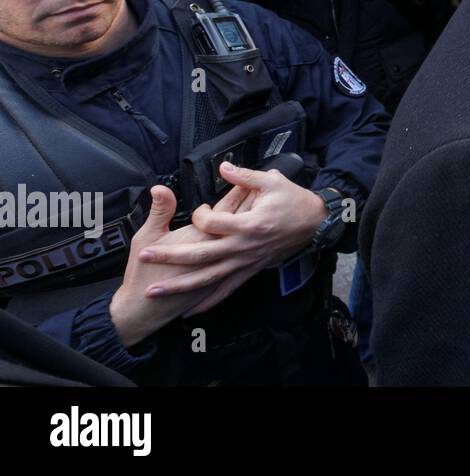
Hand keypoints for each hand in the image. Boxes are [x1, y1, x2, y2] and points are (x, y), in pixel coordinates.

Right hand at [108, 185, 248, 347]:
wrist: (141, 309)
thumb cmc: (142, 273)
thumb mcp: (146, 238)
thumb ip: (159, 211)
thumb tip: (160, 188)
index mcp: (199, 238)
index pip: (223, 210)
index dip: (233, 195)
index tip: (243, 181)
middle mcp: (214, 253)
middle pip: (237, 223)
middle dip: (248, 205)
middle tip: (259, 188)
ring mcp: (218, 270)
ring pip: (242, 241)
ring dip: (249, 225)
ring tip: (261, 206)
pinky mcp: (216, 284)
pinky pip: (240, 262)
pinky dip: (247, 249)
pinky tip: (250, 242)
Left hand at [135, 162, 328, 316]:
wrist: (316, 224)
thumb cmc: (294, 201)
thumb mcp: (273, 181)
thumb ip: (245, 176)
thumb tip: (222, 167)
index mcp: (249, 224)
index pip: (213, 223)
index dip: (201, 214)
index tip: (200, 209)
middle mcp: (245, 247)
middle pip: (202, 254)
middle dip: (170, 257)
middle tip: (144, 257)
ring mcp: (247, 262)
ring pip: (209, 277)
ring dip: (180, 286)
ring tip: (154, 291)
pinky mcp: (251, 270)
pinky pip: (227, 289)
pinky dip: (209, 301)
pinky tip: (191, 311)